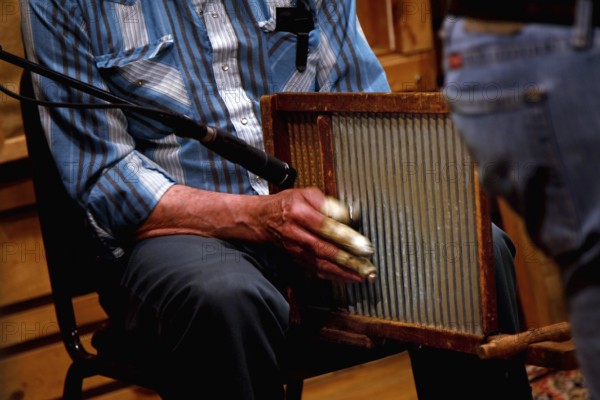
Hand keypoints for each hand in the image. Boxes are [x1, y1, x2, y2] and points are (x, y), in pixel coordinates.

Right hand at [258, 187, 375, 282]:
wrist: (262, 220)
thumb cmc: (287, 204)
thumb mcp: (306, 193)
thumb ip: (328, 203)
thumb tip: (347, 215)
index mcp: (300, 213)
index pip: (326, 227)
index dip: (345, 237)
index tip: (363, 245)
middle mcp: (297, 234)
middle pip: (325, 249)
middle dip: (348, 260)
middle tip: (368, 266)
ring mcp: (296, 250)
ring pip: (321, 263)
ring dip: (343, 272)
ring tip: (363, 275)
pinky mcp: (297, 259)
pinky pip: (316, 270)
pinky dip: (333, 276)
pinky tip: (348, 278)